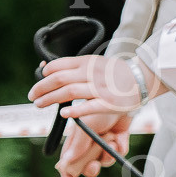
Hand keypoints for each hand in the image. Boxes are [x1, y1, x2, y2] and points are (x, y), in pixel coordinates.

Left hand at [30, 53, 152, 120]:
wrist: (143, 79)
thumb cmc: (116, 74)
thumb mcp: (96, 63)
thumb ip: (76, 67)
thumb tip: (47, 68)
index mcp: (88, 62)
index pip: (59, 65)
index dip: (45, 74)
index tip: (38, 82)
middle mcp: (92, 73)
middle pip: (59, 79)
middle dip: (41, 88)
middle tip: (32, 96)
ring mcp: (101, 88)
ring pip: (69, 92)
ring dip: (50, 99)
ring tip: (39, 104)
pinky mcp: (109, 103)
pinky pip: (89, 107)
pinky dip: (74, 111)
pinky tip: (64, 114)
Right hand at [55, 111, 133, 176]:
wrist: (123, 94)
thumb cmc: (98, 107)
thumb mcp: (85, 126)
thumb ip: (77, 144)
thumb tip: (66, 162)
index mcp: (77, 139)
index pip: (69, 161)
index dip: (68, 174)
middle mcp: (90, 143)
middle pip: (87, 166)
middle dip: (91, 168)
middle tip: (94, 166)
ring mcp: (105, 142)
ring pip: (104, 160)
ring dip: (107, 155)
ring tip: (110, 140)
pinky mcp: (120, 139)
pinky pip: (119, 152)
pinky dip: (120, 146)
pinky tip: (118, 136)